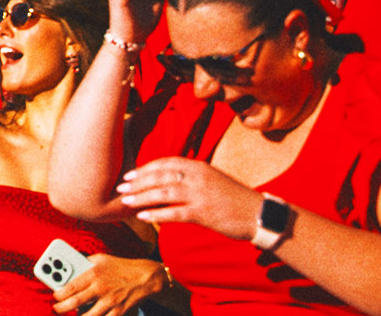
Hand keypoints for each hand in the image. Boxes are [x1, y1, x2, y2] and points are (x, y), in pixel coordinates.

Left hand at [52, 254, 168, 315]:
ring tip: (74, 315)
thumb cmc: (119, 266)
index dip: (59, 294)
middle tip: (57, 309)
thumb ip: (84, 263)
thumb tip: (70, 269)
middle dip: (62, 308)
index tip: (55, 297)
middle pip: (75, 303)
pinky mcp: (119, 311)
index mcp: (93, 274)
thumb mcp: (100, 259)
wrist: (144, 277)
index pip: (70, 287)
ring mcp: (110, 301)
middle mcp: (100, 288)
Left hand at [117, 156, 265, 238]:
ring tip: (125, 202)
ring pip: (164, 193)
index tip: (129, 174)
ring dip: (142, 197)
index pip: (165, 162)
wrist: (259, 213)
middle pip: (160, 176)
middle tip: (121, 188)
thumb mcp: (211, 179)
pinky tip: (142, 216)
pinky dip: (156, 214)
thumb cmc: (233, 198)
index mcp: (198, 166)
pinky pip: (175, 213)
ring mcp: (200, 194)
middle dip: (138, 182)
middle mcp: (197, 176)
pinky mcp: (204, 213)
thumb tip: (166, 181)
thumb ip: (190, 177)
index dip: (145, 168)